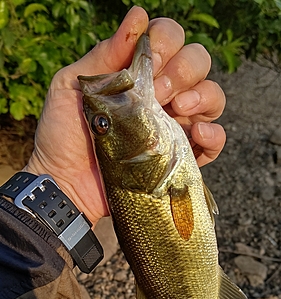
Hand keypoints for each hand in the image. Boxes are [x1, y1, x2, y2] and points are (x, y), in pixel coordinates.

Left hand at [26, 6, 225, 226]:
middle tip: (158, 92)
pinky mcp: (181, 158)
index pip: (170, 39)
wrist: (66, 183)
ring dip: (202, 94)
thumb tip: (139, 15)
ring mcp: (174, 126)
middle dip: (184, 69)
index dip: (166, 43)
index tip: (149, 64)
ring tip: (177, 107)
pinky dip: (214, 133)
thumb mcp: (72, 87)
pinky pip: (215, 140)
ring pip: (213, 95)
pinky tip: (196, 132)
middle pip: (198, 62)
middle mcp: (161, 95)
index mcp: (137, 74)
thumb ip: (104, 55)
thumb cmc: (63, 135)